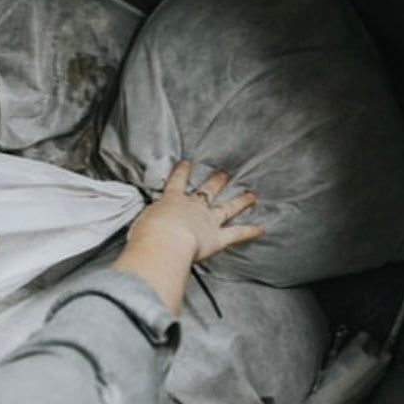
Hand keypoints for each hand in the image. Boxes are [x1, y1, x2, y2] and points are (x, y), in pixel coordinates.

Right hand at [129, 161, 261, 263]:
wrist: (164, 241)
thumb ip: (147, 224)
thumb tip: (143, 232)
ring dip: (241, 202)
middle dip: (217, 182)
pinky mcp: (218, 237)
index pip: (177, 182)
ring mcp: (208, 221)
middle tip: (225, 173)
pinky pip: (237, 233)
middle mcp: (193, 207)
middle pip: (208, 191)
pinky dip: (249, 231)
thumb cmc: (148, 234)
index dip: (182, 171)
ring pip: (228, 209)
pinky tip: (261, 229)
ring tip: (252, 196)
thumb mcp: (142, 223)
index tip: (187, 162)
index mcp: (172, 201)